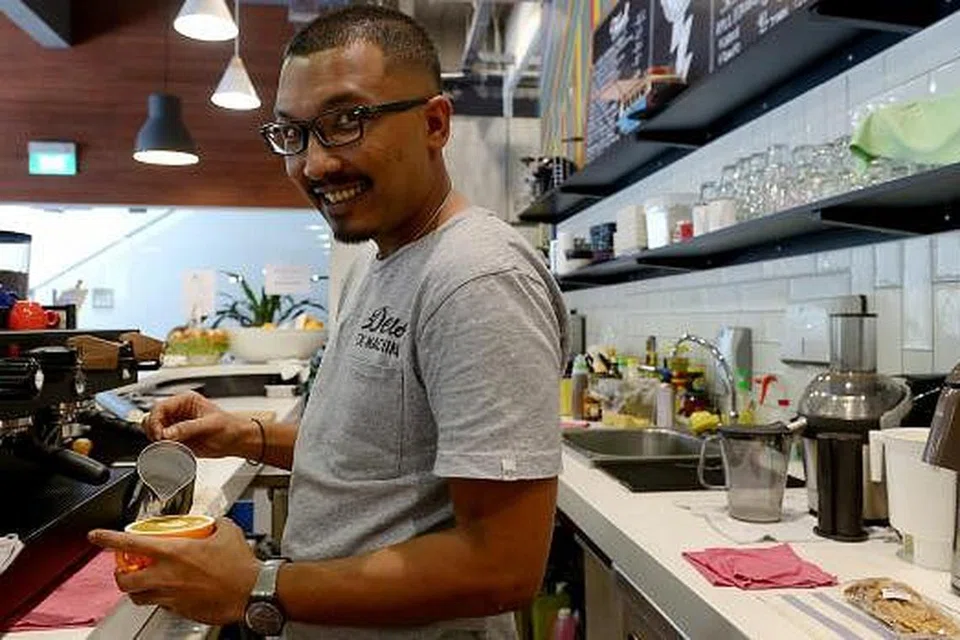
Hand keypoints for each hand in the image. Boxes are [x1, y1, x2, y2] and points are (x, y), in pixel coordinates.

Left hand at [88, 518, 259, 624]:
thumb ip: (215, 524)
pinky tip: (173, 592)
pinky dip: (161, 600)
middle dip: (120, 575)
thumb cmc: (240, 565)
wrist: (251, 591)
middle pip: (125, 580)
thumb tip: (212, 522)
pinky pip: (162, 606)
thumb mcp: (227, 531)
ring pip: (139, 597)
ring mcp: (171, 596)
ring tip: (145, 582)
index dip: (108, 539)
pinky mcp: (180, 611)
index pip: (130, 544)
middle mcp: (166, 576)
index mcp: (174, 552)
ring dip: (137, 589)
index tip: (96, 536)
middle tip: (125, 569)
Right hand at [143, 391, 252, 457]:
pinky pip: (161, 442)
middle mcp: (178, 411)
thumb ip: (187, 429)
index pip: (160, 407)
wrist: (238, 441)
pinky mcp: (177, 438)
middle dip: (154, 431)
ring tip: (168, 446)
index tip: (160, 435)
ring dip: (157, 440)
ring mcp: (176, 425)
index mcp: (186, 401)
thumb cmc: (230, 427)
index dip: (155, 421)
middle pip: (152, 418)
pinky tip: (171, 450)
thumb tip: (168, 433)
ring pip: (153, 431)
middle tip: (162, 442)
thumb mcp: (210, 425)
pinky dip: (162, 447)